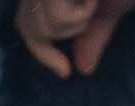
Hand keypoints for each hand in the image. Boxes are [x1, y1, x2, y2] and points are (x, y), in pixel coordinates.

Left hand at [16, 0, 134, 73]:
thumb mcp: (108, 9)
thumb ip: (91, 35)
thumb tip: (84, 67)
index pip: (26, 25)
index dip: (42, 52)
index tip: (65, 71)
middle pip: (33, 29)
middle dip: (66, 31)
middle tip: (92, 4)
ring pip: (47, 25)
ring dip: (79, 19)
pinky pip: (58, 18)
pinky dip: (82, 12)